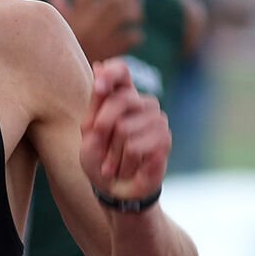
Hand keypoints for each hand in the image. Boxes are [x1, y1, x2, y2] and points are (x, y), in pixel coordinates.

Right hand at [47, 0, 143, 62]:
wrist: (63, 84)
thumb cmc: (59, 58)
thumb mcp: (57, 33)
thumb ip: (60, 13)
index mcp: (72, 18)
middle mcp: (83, 24)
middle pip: (111, 0)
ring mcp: (97, 38)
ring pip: (122, 14)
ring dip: (134, 12)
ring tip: (138, 15)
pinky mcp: (108, 54)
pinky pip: (129, 38)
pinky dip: (135, 36)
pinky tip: (136, 37)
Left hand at [80, 59, 169, 203]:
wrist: (115, 190)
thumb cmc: (99, 158)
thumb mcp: (89, 131)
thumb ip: (96, 101)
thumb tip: (99, 65)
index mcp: (123, 95)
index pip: (122, 70)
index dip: (111, 74)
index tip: (98, 87)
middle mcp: (144, 103)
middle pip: (120, 101)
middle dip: (101, 129)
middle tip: (100, 146)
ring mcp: (158, 120)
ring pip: (125, 129)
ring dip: (112, 152)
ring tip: (115, 161)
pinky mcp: (164, 140)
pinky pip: (136, 147)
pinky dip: (123, 162)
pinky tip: (127, 167)